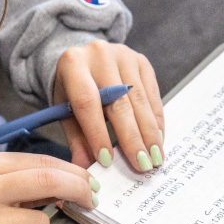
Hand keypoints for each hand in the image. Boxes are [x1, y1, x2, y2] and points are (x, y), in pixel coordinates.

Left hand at [53, 40, 164, 171]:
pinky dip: (156, 121)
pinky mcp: (142, 61)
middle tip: (141, 165)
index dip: (98, 133)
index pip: (87, 102)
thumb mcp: (65, 112)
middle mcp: (99, 55)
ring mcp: (124, 55)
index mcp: (73, 64)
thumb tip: (84, 169)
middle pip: (119, 102)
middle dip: (132, 138)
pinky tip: (158, 140)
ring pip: (140, 100)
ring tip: (154, 158)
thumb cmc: (72, 91)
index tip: (108, 160)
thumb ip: (76, 139)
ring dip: (149, 134)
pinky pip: (152, 96)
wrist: (83, 59)